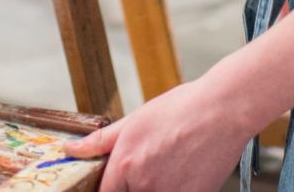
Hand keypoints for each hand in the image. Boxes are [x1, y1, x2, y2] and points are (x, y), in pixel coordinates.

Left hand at [63, 78, 255, 191]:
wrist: (222, 110)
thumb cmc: (181, 110)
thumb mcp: (134, 120)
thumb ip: (100, 141)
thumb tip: (71, 149)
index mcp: (125, 166)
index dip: (108, 190)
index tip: (114, 185)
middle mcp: (145, 186)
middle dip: (133, 187)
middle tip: (151, 166)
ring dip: (156, 188)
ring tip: (168, 166)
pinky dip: (176, 189)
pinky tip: (183, 172)